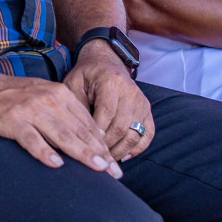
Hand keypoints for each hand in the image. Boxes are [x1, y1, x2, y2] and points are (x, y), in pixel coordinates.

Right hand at [0, 70, 122, 176]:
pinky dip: (44, 151)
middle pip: (79, 130)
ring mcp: (30, 109)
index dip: (103, 145)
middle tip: (115, 173)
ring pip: (61, 134)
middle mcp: (48, 99)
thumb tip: (91, 138)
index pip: (87, 123)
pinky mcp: (11, 120)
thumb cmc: (10, 96)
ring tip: (97, 168)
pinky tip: (56, 164)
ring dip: (81, 152)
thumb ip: (65, 113)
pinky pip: (31, 138)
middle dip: (100, 152)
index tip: (116, 164)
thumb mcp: (42, 97)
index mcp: (59, 94)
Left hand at [65, 41, 154, 161]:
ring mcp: (141, 101)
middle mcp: (130, 92)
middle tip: (94, 159)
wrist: (106, 61)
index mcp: (111, 82)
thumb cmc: (86, 74)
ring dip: (121, 151)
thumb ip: (76, 105)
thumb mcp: (74, 83)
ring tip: (106, 160)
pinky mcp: (147, 109)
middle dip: (108, 146)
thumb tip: (77, 133)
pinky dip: (137, 148)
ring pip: (135, 133)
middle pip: (122, 127)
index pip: (106, 113)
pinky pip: (147, 134)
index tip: (87, 147)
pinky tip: (124, 157)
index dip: (98, 133)